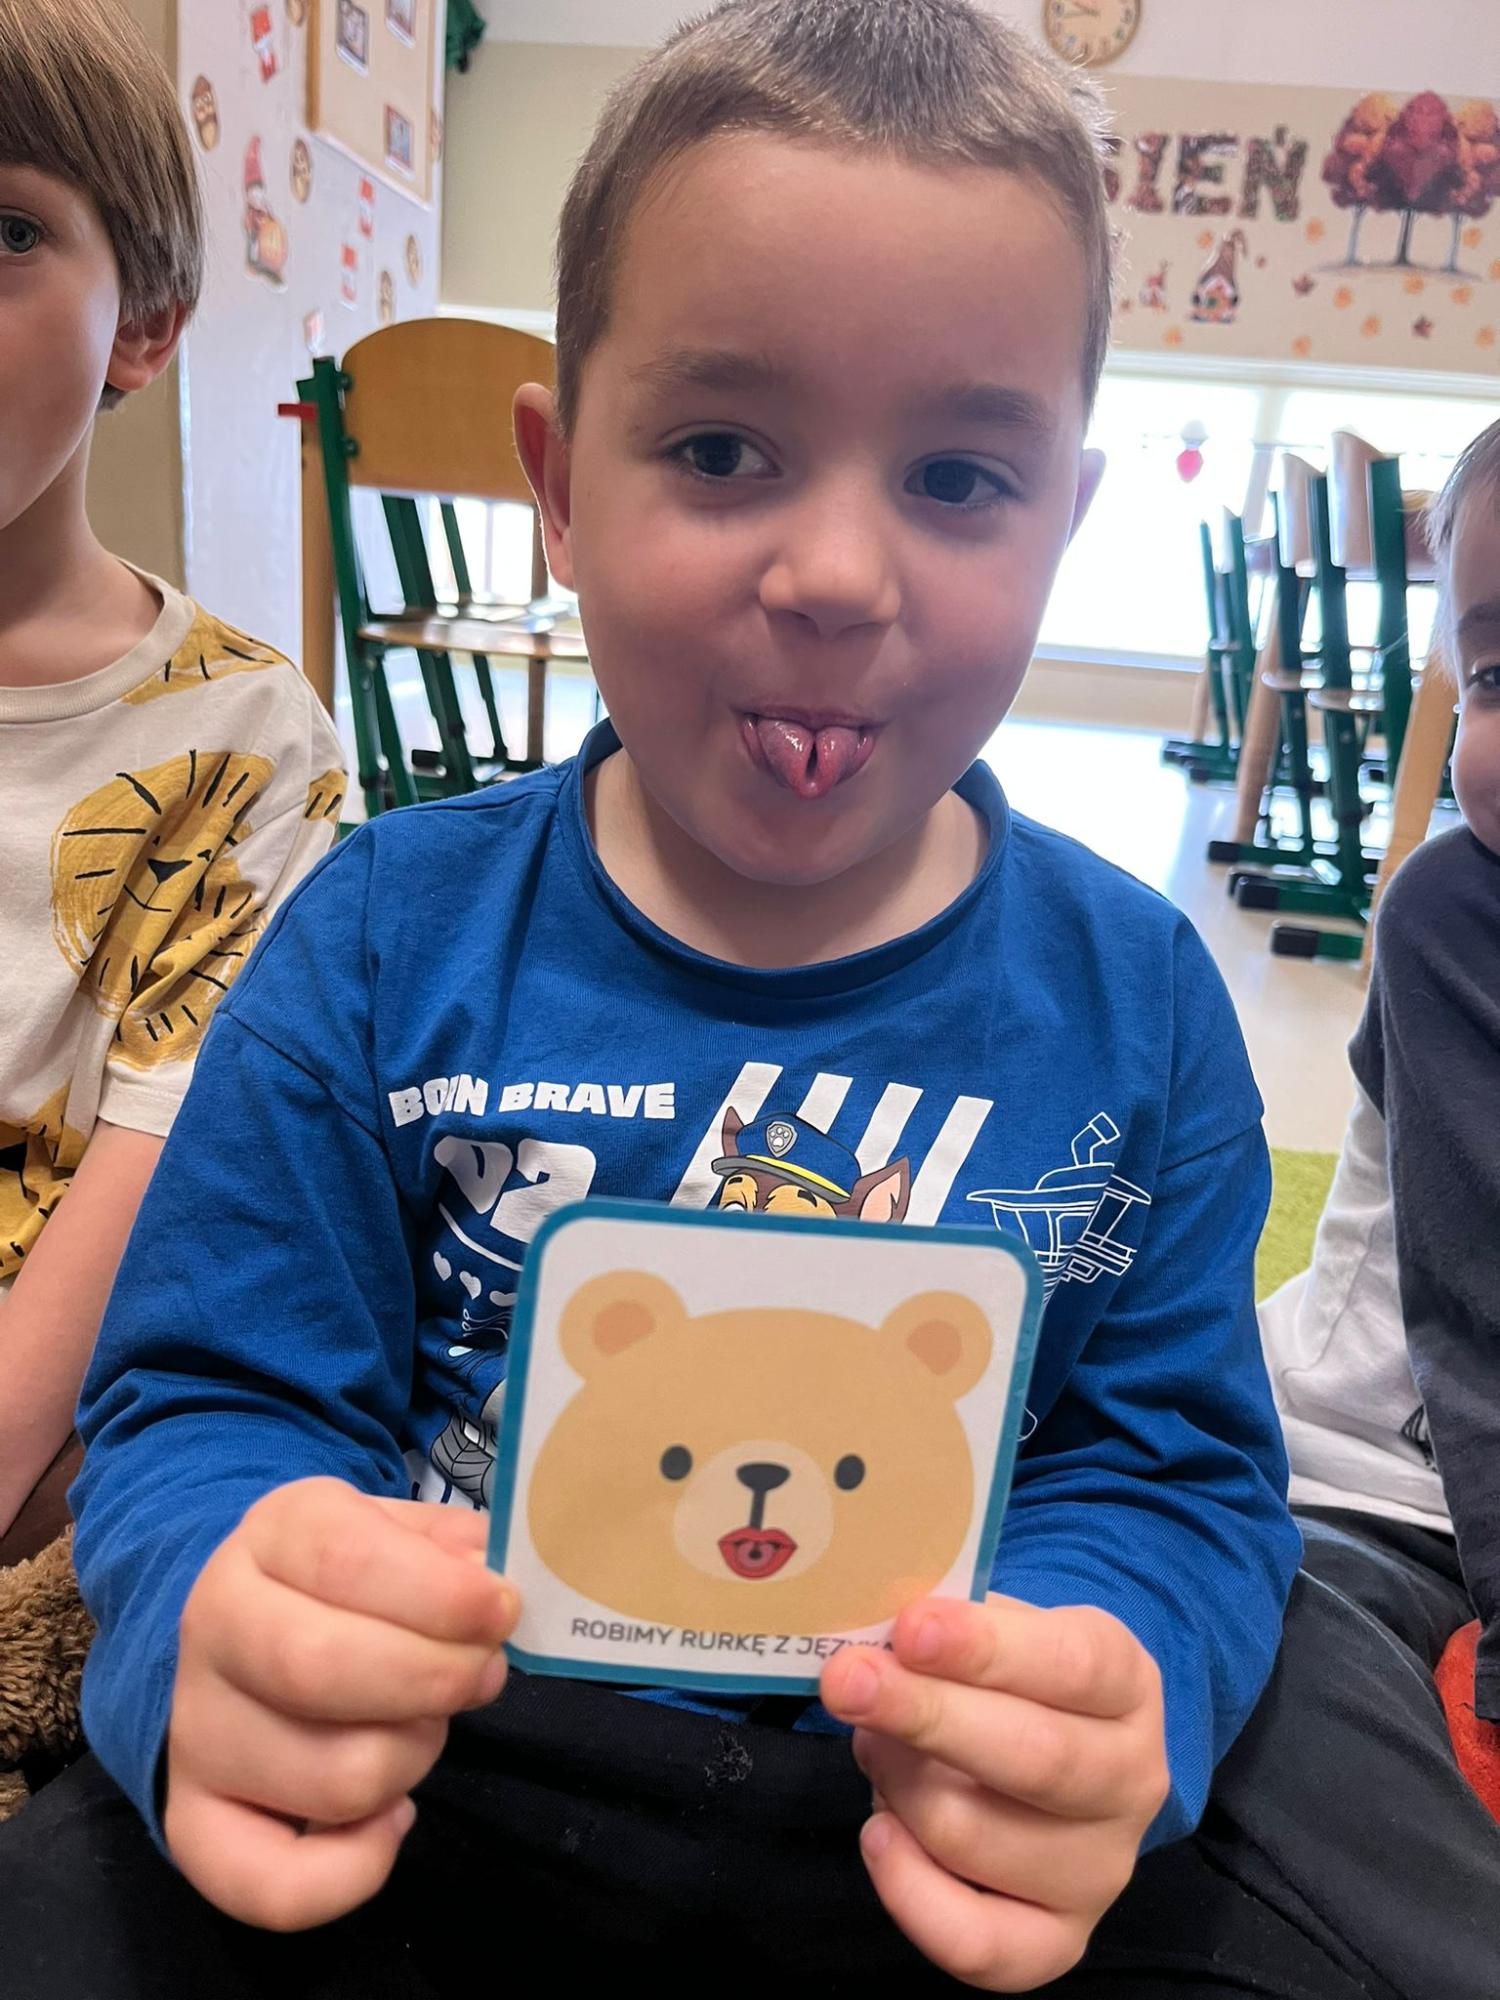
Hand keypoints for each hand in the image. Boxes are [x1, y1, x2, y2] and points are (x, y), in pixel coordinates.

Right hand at [165, 1477, 516, 1930]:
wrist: (243, 1625)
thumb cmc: (349, 1578)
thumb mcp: (399, 1532)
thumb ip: (455, 1550)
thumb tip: (497, 1584)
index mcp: (272, 1535)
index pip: (346, 1560)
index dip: (440, 1594)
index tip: (500, 1609)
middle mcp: (214, 1627)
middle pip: (321, 1668)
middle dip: (436, 1677)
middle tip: (482, 1672)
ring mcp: (199, 1732)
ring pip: (332, 1778)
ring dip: (414, 1757)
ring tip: (427, 1725)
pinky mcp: (195, 1822)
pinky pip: (272, 1886)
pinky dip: (355, 1870)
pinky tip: (392, 1817)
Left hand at [821, 1595, 1168, 1991]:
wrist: (1061, 1751)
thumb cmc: (1014, 1676)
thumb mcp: (1000, 1628)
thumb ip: (950, 1627)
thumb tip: (875, 1637)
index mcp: (1128, 1683)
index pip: (1071, 1664)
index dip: (985, 1648)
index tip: (911, 1629)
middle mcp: (1131, 1781)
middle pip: (1035, 1758)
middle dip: (927, 1716)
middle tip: (847, 1681)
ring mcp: (1100, 1871)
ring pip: (976, 1838)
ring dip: (899, 1784)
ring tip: (872, 1745)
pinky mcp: (1058, 1941)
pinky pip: (973, 1941)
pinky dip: (907, 1887)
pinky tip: (879, 1832)